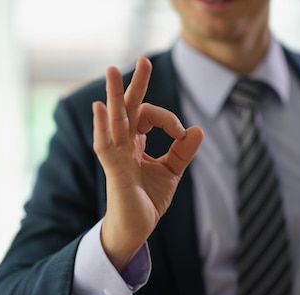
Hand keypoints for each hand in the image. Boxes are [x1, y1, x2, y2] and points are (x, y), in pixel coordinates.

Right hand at [93, 57, 203, 271]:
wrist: (136, 229)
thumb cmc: (148, 200)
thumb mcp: (172, 172)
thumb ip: (183, 151)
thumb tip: (198, 130)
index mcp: (135, 142)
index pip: (147, 115)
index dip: (167, 118)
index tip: (180, 134)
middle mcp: (123, 145)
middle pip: (126, 108)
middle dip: (134, 84)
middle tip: (143, 60)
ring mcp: (116, 157)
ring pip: (114, 121)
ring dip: (113, 95)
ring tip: (111, 71)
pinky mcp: (113, 172)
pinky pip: (105, 146)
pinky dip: (102, 127)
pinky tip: (100, 108)